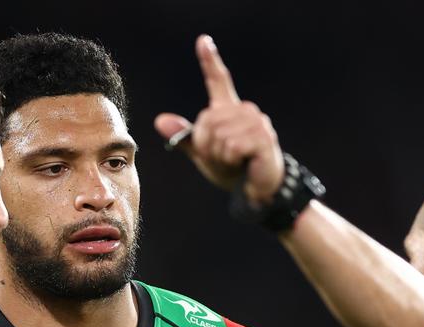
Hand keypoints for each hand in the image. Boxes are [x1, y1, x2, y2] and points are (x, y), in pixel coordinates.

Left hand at [155, 34, 284, 203]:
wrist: (257, 188)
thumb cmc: (232, 168)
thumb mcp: (203, 153)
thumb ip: (183, 137)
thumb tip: (160, 121)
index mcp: (228, 111)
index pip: (218, 81)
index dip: (210, 61)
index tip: (203, 41)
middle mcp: (243, 110)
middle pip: (207, 121)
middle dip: (207, 146)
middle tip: (224, 157)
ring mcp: (256, 121)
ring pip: (219, 135)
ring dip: (220, 155)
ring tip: (235, 160)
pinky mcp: (263, 136)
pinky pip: (232, 146)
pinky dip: (231, 160)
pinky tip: (244, 162)